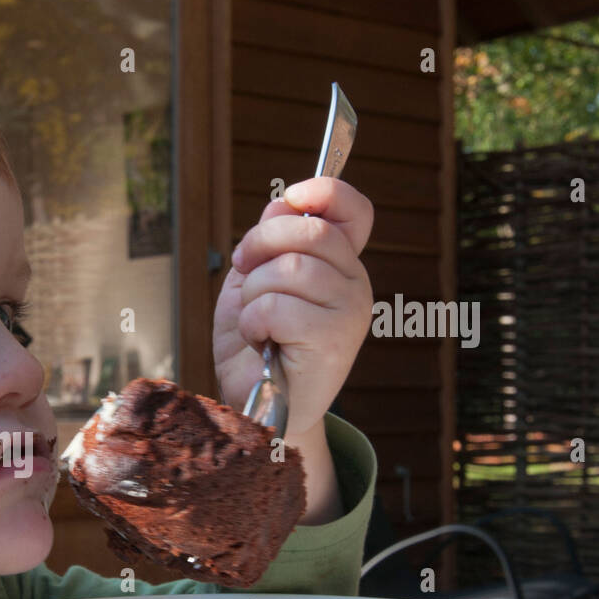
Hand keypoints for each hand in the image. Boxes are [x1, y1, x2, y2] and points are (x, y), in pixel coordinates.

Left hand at [212, 178, 373, 440]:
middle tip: (243, 270)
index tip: (291, 198)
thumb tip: (282, 204)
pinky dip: (252, 323)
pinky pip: (275, 306)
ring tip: (256, 321)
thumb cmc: (257, 345)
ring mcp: (349, 313)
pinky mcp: (333, 341)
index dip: (325, 191)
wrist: (257, 407)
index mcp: (340, 265)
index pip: (354, 211)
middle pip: (310, 230)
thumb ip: (271, 243)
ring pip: (287, 269)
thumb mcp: (254, 281)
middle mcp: (355, 284)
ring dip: (252, 294)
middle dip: (259, 245)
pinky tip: (261, 341)